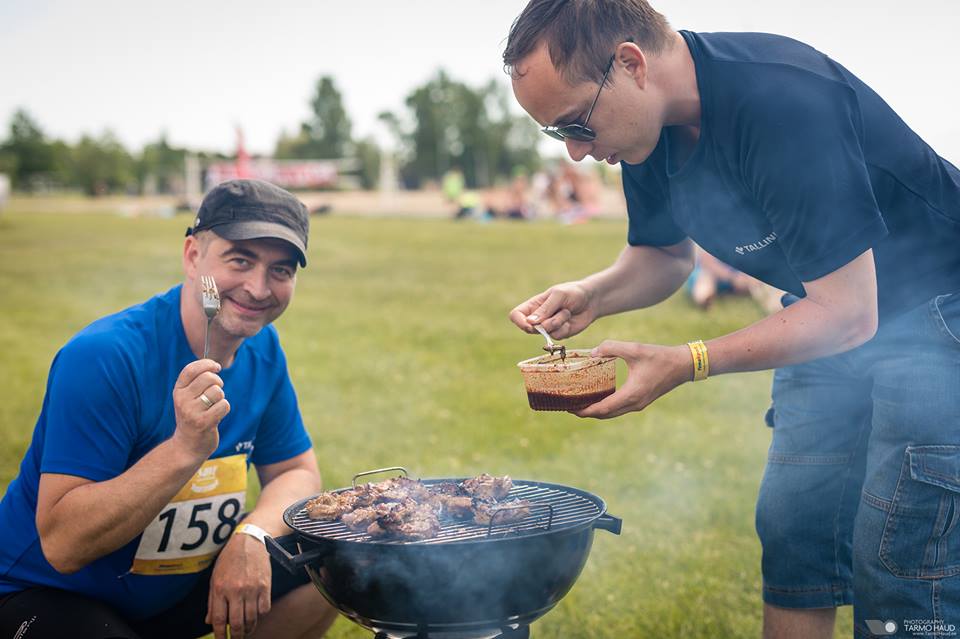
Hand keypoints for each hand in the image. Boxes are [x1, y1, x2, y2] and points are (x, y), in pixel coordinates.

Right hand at [171, 359, 229, 459]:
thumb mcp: (188, 398)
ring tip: (214, 407)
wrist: (187, 446)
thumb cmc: (193, 416)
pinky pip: (224, 405)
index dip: (207, 364)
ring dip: (221, 398)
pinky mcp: (203, 423)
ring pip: (217, 392)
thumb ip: (197, 381)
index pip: (191, 369)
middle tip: (216, 392)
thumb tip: (214, 365)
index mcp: (178, 391)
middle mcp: (182, 400)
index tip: (216, 367)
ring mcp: (191, 412)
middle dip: (218, 382)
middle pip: (208, 378)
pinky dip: (224, 408)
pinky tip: (216, 416)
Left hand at [206, 533, 271, 638]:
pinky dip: (260, 615)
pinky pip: (264, 609)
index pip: (219, 620)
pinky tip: (256, 614)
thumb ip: (212, 601)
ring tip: (247, 630)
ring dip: (249, 628)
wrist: (250, 541)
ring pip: (252, 619)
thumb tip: (209, 621)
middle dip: (237, 636)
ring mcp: (252, 589)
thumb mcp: (215, 578)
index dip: (220, 635)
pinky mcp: (265, 586)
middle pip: (237, 623)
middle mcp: (236, 590)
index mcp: (220, 589)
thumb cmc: (230, 559)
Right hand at [509, 281, 596, 339]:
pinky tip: (570, 318)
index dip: (519, 322)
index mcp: (533, 305)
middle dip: (543, 323)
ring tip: (566, 311)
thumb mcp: (558, 296)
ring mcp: (548, 327)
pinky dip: (565, 327)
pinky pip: (557, 336)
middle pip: (528, 328)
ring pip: (545, 332)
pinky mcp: (559, 333)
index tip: (530, 324)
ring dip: (558, 322)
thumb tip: (530, 322)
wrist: (591, 301)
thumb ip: (545, 309)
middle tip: (557, 312)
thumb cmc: (573, 293)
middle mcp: (537, 318)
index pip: (516, 315)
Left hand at [574, 341, 691, 418]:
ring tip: (580, 404)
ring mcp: (638, 404)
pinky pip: (619, 408)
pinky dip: (606, 406)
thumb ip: (611, 347)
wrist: (682, 365)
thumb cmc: (659, 356)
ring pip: (612, 413)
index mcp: (631, 394)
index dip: (585, 410)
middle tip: (569, 407)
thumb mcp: (634, 349)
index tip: (570, 409)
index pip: (602, 409)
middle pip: (605, 414)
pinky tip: (598, 397)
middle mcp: (634, 404)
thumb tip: (593, 352)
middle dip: (586, 413)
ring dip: (596, 410)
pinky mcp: (641, 401)